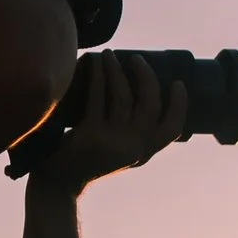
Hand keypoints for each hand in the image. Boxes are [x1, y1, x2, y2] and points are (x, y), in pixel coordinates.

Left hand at [26, 51, 187, 194]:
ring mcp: (112, 142)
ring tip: (109, 54)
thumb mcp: (116, 151)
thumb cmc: (85, 160)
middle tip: (136, 59)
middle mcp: (132, 149)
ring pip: (123, 97)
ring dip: (117, 71)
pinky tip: (95, 63)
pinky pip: (98, 98)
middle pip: (150, 106)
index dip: (179, 105)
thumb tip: (139, 90)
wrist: (57, 183)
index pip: (172, 129)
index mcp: (142, 153)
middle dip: (146, 77)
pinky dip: (98, 76)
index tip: (177, 83)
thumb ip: (131, 132)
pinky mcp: (90, 135)